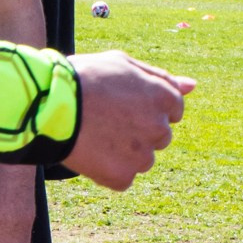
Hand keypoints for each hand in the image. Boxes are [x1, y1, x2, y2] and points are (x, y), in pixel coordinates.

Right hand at [65, 51, 193, 189]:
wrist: (49, 106)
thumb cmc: (84, 78)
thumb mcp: (123, 65)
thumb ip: (161, 78)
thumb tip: (192, 86)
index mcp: (164, 98)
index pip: (174, 110)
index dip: (147, 107)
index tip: (124, 105)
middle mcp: (159, 128)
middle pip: (159, 137)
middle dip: (139, 131)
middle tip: (106, 120)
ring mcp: (142, 155)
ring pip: (143, 160)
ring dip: (125, 153)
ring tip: (96, 136)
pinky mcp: (122, 177)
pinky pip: (123, 178)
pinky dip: (109, 170)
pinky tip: (90, 152)